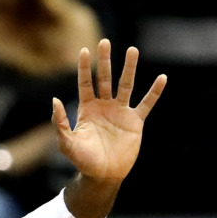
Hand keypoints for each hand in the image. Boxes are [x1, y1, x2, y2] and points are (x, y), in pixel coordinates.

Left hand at [53, 39, 166, 182]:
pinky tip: (162, 78)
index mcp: (87, 109)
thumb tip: (54, 100)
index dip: (85, 68)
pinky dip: (155, 92)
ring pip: (126, 85)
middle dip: (105, 61)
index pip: (85, 83)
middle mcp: (104, 106)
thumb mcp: (66, 143)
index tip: (84, 50)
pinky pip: (147, 103)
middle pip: (105, 78)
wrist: (103, 175)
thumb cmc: (83, 160)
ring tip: (132, 50)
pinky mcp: (135, 121)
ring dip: (129, 68)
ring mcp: (121, 112)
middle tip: (105, 42)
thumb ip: (60, 122)